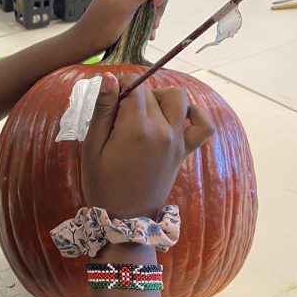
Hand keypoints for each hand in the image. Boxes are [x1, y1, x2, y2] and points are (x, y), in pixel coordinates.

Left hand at [68, 0, 172, 57]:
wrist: (87, 41)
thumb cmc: (100, 26)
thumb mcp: (124, 6)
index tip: (156, 4)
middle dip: (161, 2)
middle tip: (153, 21)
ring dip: (156, 13)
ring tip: (149, 28)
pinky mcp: (131, 5)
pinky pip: (149, 7)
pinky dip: (151, 19)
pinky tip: (147, 31)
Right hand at [81, 73, 214, 219]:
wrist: (125, 218)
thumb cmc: (102, 184)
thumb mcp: (92, 147)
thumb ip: (102, 110)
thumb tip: (109, 78)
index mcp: (136, 128)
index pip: (133, 86)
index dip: (119, 86)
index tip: (108, 100)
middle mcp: (161, 130)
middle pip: (152, 92)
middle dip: (134, 94)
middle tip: (117, 114)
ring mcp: (176, 141)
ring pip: (178, 98)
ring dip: (161, 97)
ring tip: (144, 111)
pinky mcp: (184, 151)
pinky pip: (204, 126)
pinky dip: (197, 114)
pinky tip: (181, 114)